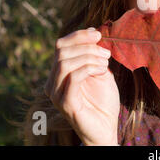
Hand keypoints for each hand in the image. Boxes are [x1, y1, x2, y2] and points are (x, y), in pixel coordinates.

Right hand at [44, 27, 120, 145]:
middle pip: (62, 51)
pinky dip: (89, 68)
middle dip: (87, 46)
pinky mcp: (65, 103)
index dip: (79, 35)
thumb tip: (94, 32)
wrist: (107, 126)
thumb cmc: (103, 100)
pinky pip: (73, 78)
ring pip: (65, 63)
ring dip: (89, 57)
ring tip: (105, 62)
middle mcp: (53, 82)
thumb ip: (94, 54)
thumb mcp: (100, 70)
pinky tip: (102, 70)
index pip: (61, 45)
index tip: (98, 34)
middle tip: (106, 53)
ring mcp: (56, 93)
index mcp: (59, 72)